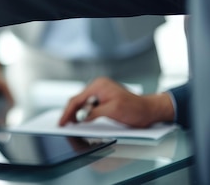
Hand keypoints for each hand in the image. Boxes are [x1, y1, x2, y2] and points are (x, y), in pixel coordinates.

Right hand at [58, 77, 174, 127]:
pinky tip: (80, 120)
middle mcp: (98, 86)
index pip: (77, 99)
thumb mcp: (113, 111)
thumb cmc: (134, 109)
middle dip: (69, 113)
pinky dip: (83, 113)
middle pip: (77, 100)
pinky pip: (89, 104)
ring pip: (82, 103)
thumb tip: (81, 118)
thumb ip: (94, 113)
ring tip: (69, 123)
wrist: (148, 110)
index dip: (68, 112)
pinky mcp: (103, 97)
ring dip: (76, 113)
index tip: (62, 122)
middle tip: (62, 124)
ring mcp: (100, 91)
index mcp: (99, 86)